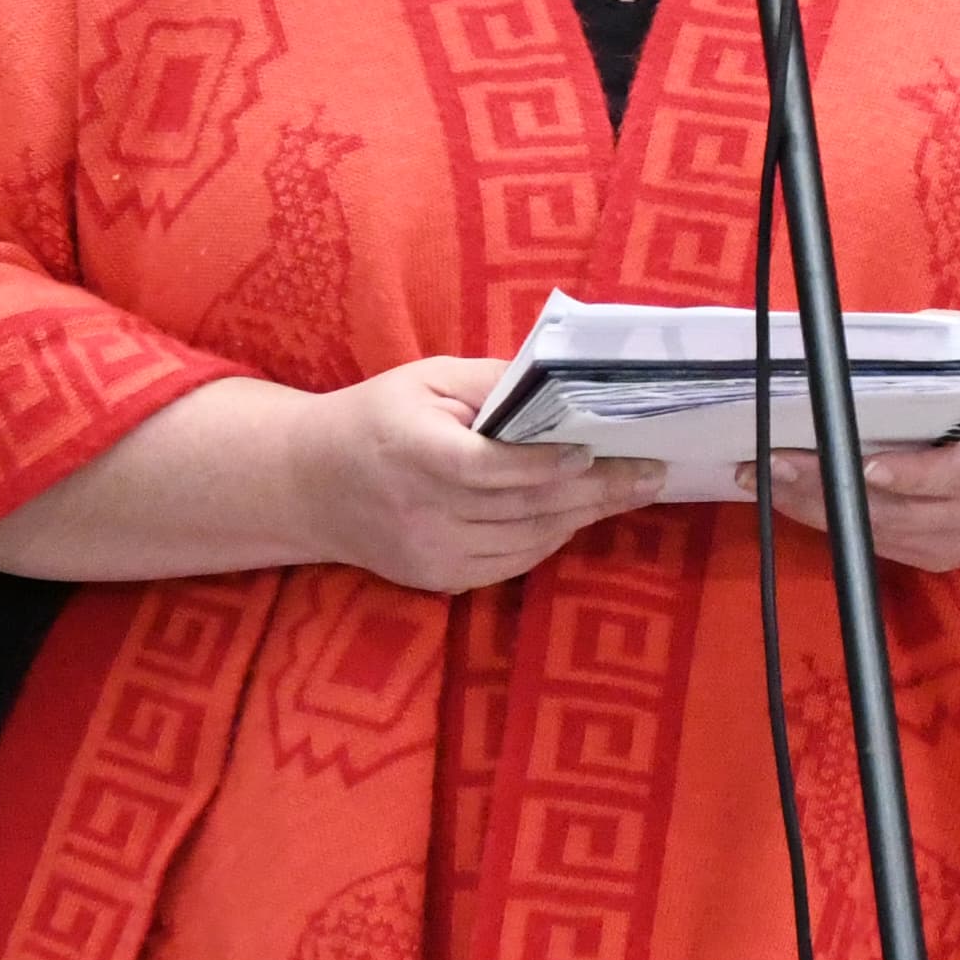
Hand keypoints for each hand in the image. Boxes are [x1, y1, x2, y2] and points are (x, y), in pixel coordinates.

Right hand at [296, 355, 666, 592]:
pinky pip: (511, 564)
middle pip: (520, 507)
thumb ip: (491, 383)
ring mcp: (430, 554)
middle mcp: (421, 511)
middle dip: (594, 491)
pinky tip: (582, 513)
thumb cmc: (376, 417)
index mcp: (412, 451)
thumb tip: (559, 386)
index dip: (540, 464)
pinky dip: (552, 538)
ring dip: (583, 516)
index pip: (485, 468)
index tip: (589, 450)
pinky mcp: (438, 580)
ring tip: (632, 490)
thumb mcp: (426, 380)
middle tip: (650, 473)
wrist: (310, 486)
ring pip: (525, 541)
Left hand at [755, 368, 959, 571]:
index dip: (909, 474)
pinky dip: (835, 520)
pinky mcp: (942, 559)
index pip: (957, 475)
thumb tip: (883, 338)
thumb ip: (956, 348)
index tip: (860, 460)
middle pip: (901, 511)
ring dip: (818, 507)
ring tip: (761, 476)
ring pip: (881, 534)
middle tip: (773, 459)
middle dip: (832, 486)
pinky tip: (791, 497)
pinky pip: (880, 545)